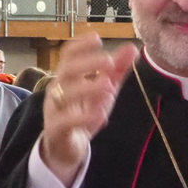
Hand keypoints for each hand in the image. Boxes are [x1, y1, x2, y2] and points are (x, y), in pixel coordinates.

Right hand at [39, 35, 139, 187]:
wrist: (65, 148)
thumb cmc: (82, 114)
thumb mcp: (102, 91)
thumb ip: (116, 71)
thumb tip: (132, 47)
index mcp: (67, 77)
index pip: (68, 54)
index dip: (81, 45)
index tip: (97, 38)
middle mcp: (58, 90)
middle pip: (66, 70)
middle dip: (87, 64)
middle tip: (109, 62)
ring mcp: (55, 109)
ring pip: (64, 95)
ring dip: (87, 89)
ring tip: (109, 87)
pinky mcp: (56, 130)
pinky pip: (66, 122)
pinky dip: (84, 117)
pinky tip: (102, 114)